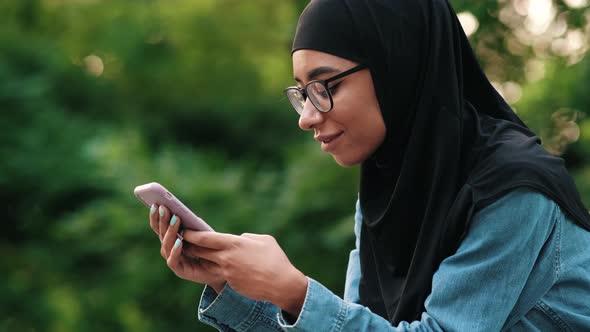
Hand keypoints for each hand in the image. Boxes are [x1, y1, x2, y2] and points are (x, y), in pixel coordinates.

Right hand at [148, 204, 225, 291]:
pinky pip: (173, 260)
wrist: (221, 268)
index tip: (156, 203)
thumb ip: (191, 226)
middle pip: (161, 234)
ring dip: (171, 231)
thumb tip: (181, 213)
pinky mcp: (180, 271)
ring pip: (166, 245)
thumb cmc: (210, 247)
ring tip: (176, 219)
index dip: (156, 216)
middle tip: (164, 208)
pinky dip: (175, 251)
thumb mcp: (201, 232)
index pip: (159, 227)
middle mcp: (169, 249)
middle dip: (162, 220)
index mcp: (171, 238)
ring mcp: (173, 260)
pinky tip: (179, 242)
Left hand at [182, 231, 307, 316]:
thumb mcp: (264, 240)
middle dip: (189, 246)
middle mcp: (226, 258)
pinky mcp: (231, 283)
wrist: (281, 284)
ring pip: (207, 263)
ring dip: (200, 258)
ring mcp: (227, 272)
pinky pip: (220, 273)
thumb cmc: (275, 259)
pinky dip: (217, 268)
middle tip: (182, 240)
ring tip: (197, 252)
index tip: (184, 230)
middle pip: (200, 251)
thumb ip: (247, 238)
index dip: (192, 234)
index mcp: (234, 244)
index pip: (205, 238)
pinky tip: (219, 265)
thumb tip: (239, 238)